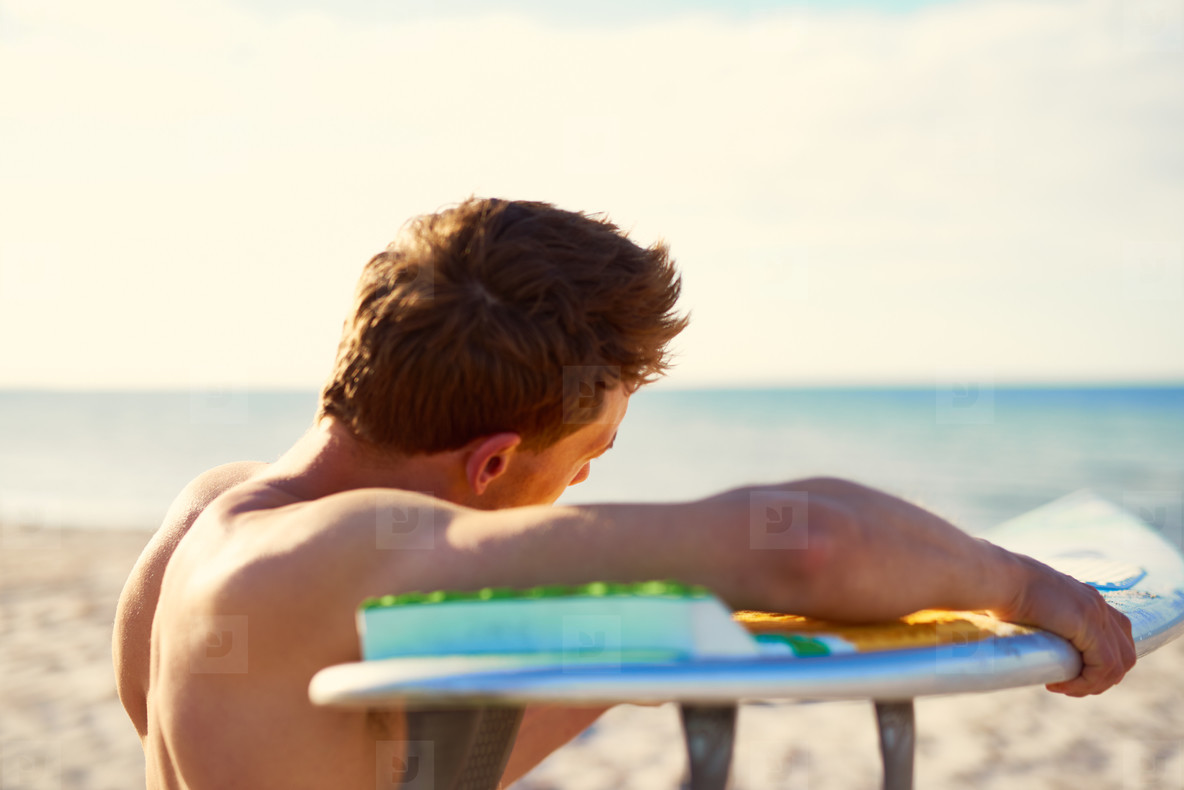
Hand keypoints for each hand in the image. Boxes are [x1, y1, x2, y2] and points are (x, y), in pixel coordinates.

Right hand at [994, 551, 1136, 695]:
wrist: (999, 577)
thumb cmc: (1001, 589)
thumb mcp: (1030, 605)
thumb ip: (1041, 619)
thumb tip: (1026, 640)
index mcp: (1086, 598)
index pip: (1116, 635)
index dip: (1101, 661)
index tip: (1070, 672)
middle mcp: (1097, 604)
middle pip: (1125, 652)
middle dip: (1103, 677)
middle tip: (1071, 685)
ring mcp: (1096, 613)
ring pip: (1119, 663)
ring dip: (1094, 684)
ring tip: (1064, 688)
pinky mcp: (1087, 625)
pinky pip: (1104, 666)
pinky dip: (1086, 682)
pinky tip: (1059, 684)